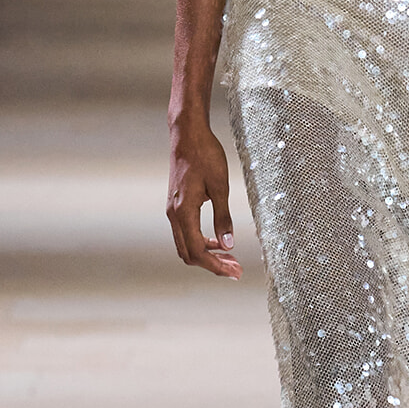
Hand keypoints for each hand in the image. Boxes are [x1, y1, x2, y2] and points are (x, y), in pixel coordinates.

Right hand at [167, 117, 240, 278]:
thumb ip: (223, 217)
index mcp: (184, 212)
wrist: (187, 134)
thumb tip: (229, 245)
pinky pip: (185, 232)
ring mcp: (173, 210)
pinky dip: (201, 241)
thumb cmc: (205, 155)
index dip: (216, 266)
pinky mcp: (176, 204)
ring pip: (186, 244)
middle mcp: (174, 214)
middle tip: (236, 269)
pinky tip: (218, 241)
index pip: (198, 251)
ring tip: (230, 258)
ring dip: (206, 254)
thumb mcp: (220, 186)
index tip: (235, 272)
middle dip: (212, 265)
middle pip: (189, 253)